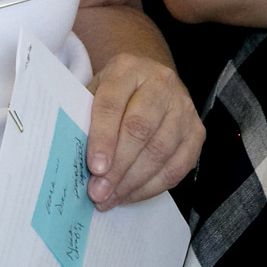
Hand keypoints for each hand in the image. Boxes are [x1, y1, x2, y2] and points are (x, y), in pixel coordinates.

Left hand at [85, 52, 204, 209]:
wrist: (150, 80)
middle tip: (98, 192)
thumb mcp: (95, 91)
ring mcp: (183, 108)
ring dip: (132, 182)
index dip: (103, 138)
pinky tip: (131, 194)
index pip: (113, 103)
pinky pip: (177, 167)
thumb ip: (84, 117)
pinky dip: (152, 187)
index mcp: (128, 69)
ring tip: (110, 198)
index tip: (94, 167)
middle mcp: (161, 84)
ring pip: (160, 151)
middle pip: (140, 129)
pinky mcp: (197, 132)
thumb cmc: (116, 92)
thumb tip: (70, 157)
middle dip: (118, 167)